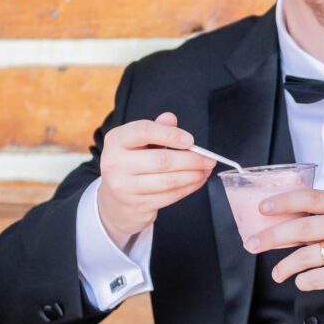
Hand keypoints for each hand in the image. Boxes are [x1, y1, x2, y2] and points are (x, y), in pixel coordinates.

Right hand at [97, 112, 214, 249]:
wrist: (115, 200)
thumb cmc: (131, 165)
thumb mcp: (139, 143)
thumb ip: (155, 129)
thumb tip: (171, 118)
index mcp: (115, 140)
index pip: (143, 131)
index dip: (170, 134)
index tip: (191, 140)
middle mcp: (115, 163)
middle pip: (161, 160)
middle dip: (191, 160)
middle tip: (209, 159)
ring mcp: (124, 187)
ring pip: (168, 181)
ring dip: (193, 176)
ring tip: (206, 170)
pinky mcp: (137, 205)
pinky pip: (169, 196)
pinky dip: (188, 188)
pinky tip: (197, 181)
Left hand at [257, 185, 323, 314]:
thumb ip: (317, 221)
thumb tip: (275, 223)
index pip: (310, 197)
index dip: (283, 202)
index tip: (262, 209)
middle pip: (302, 227)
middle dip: (272, 237)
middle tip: (252, 244)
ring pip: (306, 255)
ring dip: (285, 266)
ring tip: (277, 273)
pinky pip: (316, 277)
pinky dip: (303, 281)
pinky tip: (302, 281)